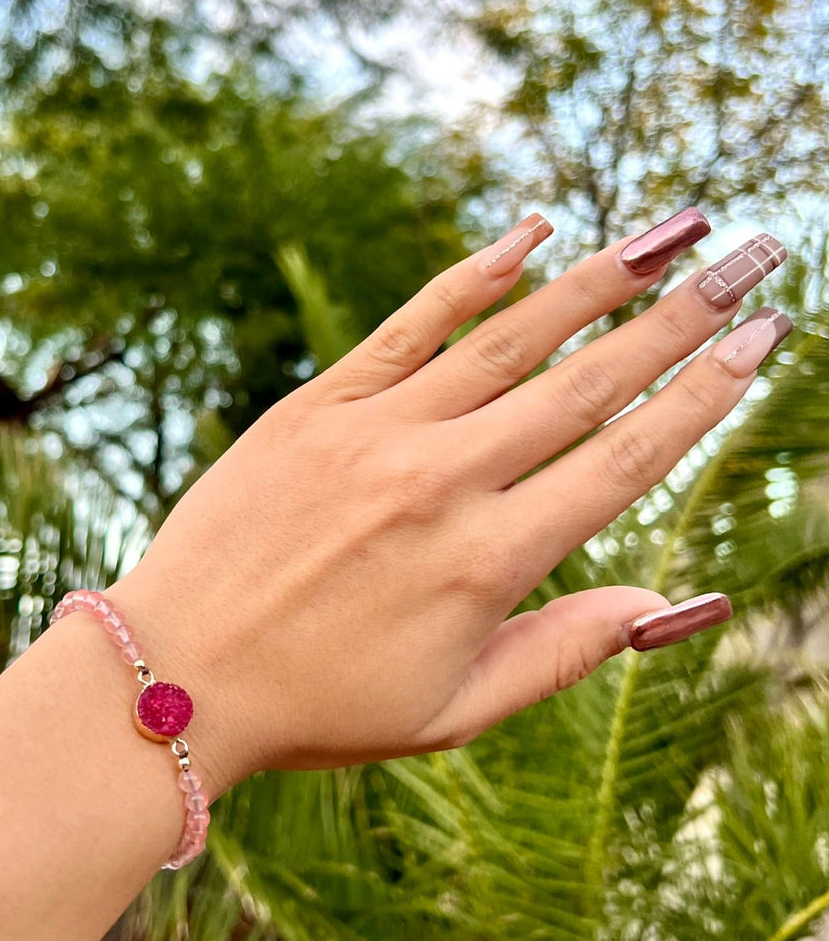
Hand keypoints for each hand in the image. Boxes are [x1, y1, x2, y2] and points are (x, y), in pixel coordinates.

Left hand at [110, 209, 789, 794]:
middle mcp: (443, 484)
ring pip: (509, 341)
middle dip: (681, 318)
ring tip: (669, 232)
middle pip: (586, 385)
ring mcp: (375, 435)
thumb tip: (669, 605)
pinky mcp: (314, 408)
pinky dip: (472, 277)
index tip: (761, 341)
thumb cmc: (319, 706)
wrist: (179, 673)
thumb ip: (564, 651)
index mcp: (488, 563)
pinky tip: (529, 235)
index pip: (624, 460)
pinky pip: (407, 326)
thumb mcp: (453, 708)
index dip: (703, 396)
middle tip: (752, 259)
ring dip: (598, 281)